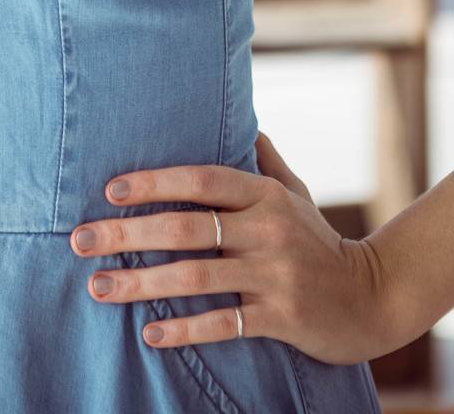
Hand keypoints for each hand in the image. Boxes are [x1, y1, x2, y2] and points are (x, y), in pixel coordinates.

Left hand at [69, 132, 396, 365]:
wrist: (373, 298)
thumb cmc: (321, 242)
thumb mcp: (296, 193)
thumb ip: (264, 160)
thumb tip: (243, 120)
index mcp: (265, 195)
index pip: (201, 180)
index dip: (155, 182)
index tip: (110, 189)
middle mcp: (268, 230)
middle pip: (187, 228)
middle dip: (128, 233)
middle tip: (81, 239)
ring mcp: (274, 275)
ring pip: (196, 277)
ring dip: (141, 283)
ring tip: (98, 286)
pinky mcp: (280, 317)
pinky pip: (224, 323)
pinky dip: (184, 328)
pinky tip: (149, 333)